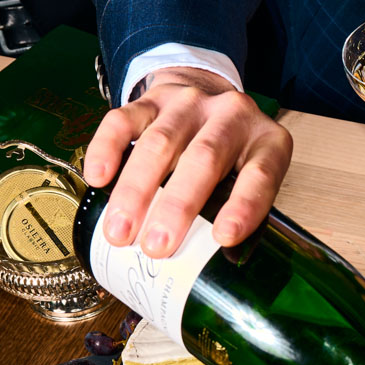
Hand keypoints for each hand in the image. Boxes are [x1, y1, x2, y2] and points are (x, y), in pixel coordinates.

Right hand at [82, 66, 293, 256]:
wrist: (209, 94)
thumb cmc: (234, 155)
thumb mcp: (252, 177)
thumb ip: (238, 213)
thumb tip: (214, 270)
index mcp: (267, 143)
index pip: (260, 175)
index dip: (243, 206)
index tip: (223, 237)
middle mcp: (231, 116)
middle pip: (203, 159)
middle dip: (176, 207)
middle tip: (156, 247)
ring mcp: (189, 103)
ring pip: (159, 143)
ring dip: (136, 191)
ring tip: (120, 232)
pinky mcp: (151, 99)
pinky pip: (123, 121)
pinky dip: (107, 149)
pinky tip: (98, 179)